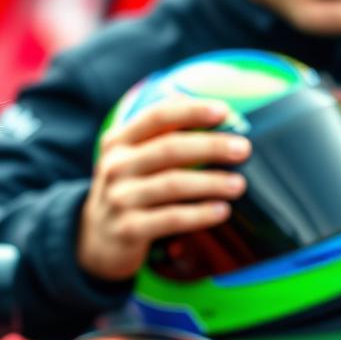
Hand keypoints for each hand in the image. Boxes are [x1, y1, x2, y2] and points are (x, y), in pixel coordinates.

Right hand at [77, 98, 249, 281]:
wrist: (96, 239)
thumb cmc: (128, 189)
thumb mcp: (132, 157)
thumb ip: (159, 133)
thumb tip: (197, 100)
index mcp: (118, 141)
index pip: (156, 116)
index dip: (190, 111)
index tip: (224, 110)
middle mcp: (115, 165)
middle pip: (168, 148)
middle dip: (210, 146)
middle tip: (243, 148)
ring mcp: (119, 197)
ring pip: (172, 184)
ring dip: (210, 182)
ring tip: (239, 184)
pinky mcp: (128, 229)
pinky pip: (171, 218)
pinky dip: (199, 214)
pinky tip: (222, 211)